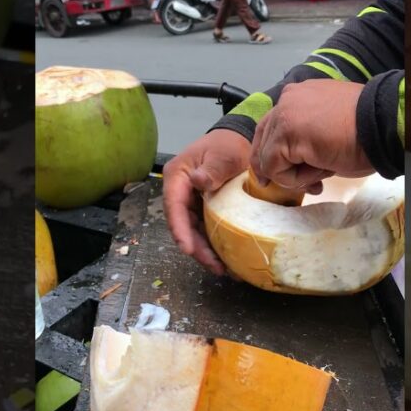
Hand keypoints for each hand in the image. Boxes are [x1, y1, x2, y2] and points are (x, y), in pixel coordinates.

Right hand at [163, 129, 249, 275]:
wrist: (236, 141)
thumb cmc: (226, 145)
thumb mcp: (221, 154)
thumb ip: (212, 169)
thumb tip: (198, 180)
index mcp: (177, 177)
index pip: (174, 207)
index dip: (180, 230)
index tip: (187, 249)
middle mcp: (179, 192)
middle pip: (183, 226)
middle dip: (196, 249)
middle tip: (215, 266)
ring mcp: (190, 203)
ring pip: (193, 232)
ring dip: (205, 252)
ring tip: (223, 269)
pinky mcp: (202, 210)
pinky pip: (204, 230)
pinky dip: (213, 245)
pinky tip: (226, 259)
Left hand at [249, 80, 373, 191]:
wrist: (382, 128)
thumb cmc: (365, 132)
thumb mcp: (328, 129)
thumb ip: (305, 135)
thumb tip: (292, 159)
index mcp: (298, 95)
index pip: (272, 128)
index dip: (278, 156)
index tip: (296, 175)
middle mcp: (287, 99)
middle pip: (263, 141)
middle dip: (277, 170)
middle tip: (302, 185)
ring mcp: (284, 115)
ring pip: (268, 158)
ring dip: (294, 175)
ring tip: (322, 175)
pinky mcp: (285, 134)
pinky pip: (274, 167)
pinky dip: (294, 179)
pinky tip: (320, 172)